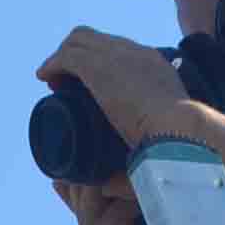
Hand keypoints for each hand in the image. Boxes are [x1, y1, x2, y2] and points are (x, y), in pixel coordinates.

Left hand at [36, 24, 200, 152]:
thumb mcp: (162, 140)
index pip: (122, 51)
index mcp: (154, 64)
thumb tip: (108, 185)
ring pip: (78, 41)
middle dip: (78, 56)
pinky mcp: (98, 67)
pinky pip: (67, 56)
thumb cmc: (178, 145)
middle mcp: (135, 53)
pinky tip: (44, 77)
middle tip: (64, 83)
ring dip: (62, 58)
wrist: (180, 130)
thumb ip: (140, 154)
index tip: (91, 85)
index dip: (101, 63)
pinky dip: (53, 64)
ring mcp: (116, 57)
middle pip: (97, 40)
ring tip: (52, 82)